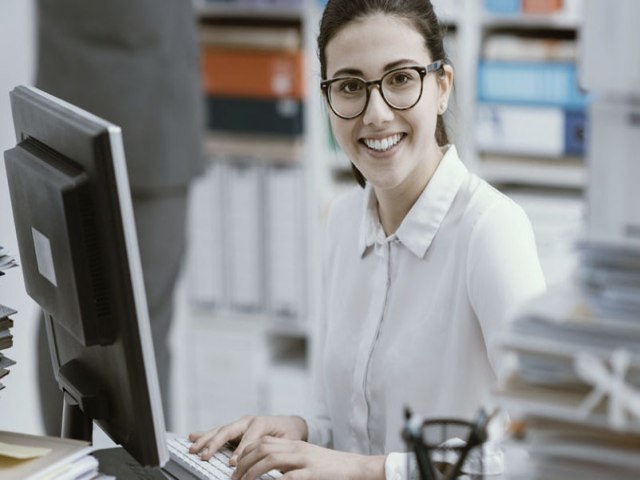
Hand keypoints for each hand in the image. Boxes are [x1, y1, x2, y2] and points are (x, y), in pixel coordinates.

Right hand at [188, 415, 307, 464]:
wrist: (290, 425)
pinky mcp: (235, 429)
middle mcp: (248, 421)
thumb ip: (275, 449)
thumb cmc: (289, 434)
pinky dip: (205, 434)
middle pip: (229, 430)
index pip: (248, 437)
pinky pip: (219, 431)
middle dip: (215, 443)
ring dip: (205, 439)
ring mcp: (240, 424)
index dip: (240, 450)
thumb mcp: (288, 442)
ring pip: (220, 430)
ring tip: (193, 448)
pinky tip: (192, 436)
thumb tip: (267, 461)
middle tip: (205, 456)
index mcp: (262, 423)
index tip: (232, 463)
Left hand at [232, 436, 384, 479]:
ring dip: (252, 472)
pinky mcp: (313, 474)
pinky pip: (289, 477)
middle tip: (234, 477)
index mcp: (294, 446)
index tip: (235, 466)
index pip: (263, 442)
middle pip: (262, 448)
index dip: (245, 452)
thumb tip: (267, 472)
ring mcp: (304, 461)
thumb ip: (288, 463)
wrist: (356, 468)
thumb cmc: (331, 468)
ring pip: (271, 459)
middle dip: (244, 462)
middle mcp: (297, 450)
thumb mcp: (306, 460)